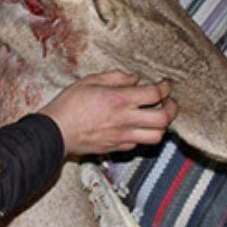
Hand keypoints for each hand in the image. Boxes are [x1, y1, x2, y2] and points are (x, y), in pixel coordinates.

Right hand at [39, 71, 176, 156]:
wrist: (55, 132)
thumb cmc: (68, 105)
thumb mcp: (89, 81)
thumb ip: (115, 77)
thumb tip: (134, 79)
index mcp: (119, 100)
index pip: (155, 94)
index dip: (165, 88)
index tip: (165, 84)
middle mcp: (125, 120)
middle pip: (163, 119)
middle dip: (172, 108)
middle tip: (168, 101)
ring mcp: (122, 137)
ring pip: (156, 137)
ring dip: (161, 126)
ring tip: (156, 116)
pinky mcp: (116, 148)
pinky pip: (139, 144)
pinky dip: (143, 135)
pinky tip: (137, 126)